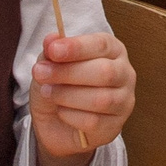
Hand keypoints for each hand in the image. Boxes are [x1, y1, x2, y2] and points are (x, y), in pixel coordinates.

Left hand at [30, 30, 136, 154]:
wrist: (56, 123)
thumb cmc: (60, 86)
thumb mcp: (50, 64)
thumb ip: (52, 51)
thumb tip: (51, 39)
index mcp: (112, 50)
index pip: (101, 44)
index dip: (77, 47)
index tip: (53, 50)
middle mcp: (124, 73)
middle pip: (104, 72)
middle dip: (68, 73)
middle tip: (40, 73)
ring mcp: (123, 102)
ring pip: (100, 99)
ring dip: (66, 95)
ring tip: (47, 92)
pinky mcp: (115, 126)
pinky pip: (94, 121)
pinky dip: (70, 116)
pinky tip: (60, 111)